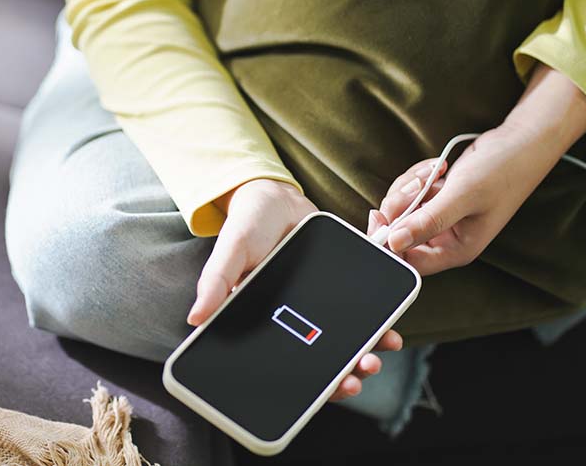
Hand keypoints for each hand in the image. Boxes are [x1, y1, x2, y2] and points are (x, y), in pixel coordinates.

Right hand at [188, 178, 403, 399]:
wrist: (277, 196)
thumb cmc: (247, 225)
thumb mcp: (230, 250)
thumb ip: (215, 281)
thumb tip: (195, 318)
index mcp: (265, 321)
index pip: (288, 363)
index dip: (311, 385)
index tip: (334, 389)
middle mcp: (295, 321)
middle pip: (323, 360)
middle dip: (345, 374)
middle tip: (359, 375)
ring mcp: (320, 306)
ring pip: (346, 341)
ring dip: (366, 353)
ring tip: (378, 353)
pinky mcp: (341, 288)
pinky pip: (362, 312)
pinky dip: (379, 322)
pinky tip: (390, 329)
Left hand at [371, 64, 585, 274]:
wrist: (520, 142)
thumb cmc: (502, 171)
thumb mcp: (463, 195)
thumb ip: (428, 220)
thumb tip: (394, 242)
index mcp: (457, 250)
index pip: (409, 262)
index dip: (388, 243)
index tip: (380, 216)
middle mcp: (447, 239)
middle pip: (398, 233)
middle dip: (401, 205)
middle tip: (420, 184)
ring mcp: (440, 219)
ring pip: (400, 210)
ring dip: (410, 187)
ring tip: (435, 172)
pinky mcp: (437, 200)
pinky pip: (409, 193)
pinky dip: (417, 178)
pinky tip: (439, 168)